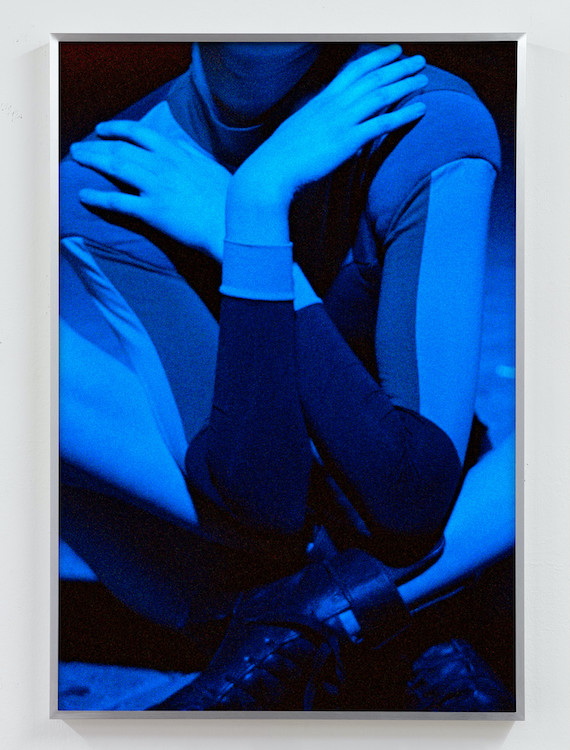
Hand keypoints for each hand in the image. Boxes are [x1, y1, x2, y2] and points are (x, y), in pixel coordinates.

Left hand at [70, 121, 230, 260]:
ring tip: (77, 160)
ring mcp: (156, 187)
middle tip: (79, 147)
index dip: (117, 129)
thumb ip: (191, 157)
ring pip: (115, 167)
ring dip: (92, 161)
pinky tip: (83, 195)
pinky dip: (98, 198)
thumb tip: (181, 150)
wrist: (230, 225)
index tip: (102, 129)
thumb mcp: (210, 168)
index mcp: (176, 153)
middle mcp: (162, 165)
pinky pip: (118, 201)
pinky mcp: (152, 211)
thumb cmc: (226, 200)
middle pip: (121, 148)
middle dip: (96, 145)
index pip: (139, 133)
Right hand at [233, 44, 427, 202]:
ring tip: (424, 79)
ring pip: (381, 95)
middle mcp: (335, 104)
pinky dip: (404, 114)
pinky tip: (420, 109)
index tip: (395, 51)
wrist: (274, 168)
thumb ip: (320, 115)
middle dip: (399, 67)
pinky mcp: (348, 141)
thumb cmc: (285, 152)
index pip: (355, 70)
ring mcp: (342, 121)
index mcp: (324, 98)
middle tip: (419, 60)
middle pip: (373, 78)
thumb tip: (328, 117)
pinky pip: (382, 123)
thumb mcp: (302, 124)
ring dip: (405, 84)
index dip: (378, 58)